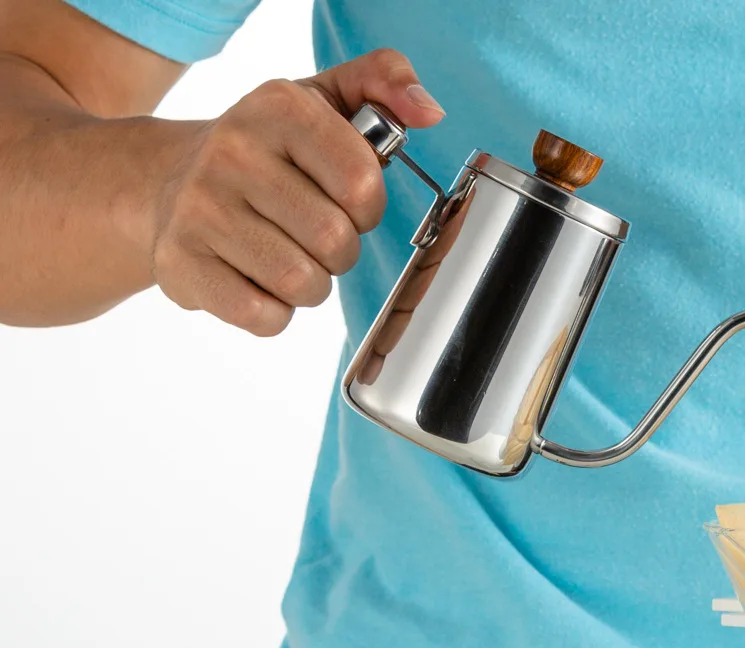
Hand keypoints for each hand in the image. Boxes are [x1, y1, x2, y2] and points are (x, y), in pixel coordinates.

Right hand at [150, 49, 443, 336]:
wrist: (168, 180)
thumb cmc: (267, 152)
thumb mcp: (324, 102)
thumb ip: (385, 85)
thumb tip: (429, 110)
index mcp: (279, 108)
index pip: (362, 184)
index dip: (367, 208)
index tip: (346, 202)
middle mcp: (233, 152)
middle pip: (335, 242)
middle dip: (339, 252)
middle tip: (311, 234)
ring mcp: (200, 209)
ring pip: (303, 284)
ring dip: (309, 285)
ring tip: (283, 255)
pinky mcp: (182, 263)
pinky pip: (265, 317)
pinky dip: (274, 312)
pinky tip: (255, 279)